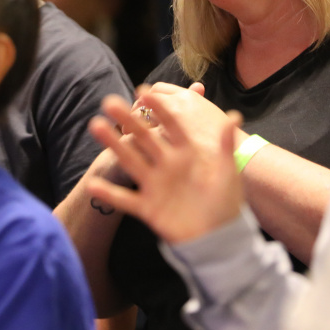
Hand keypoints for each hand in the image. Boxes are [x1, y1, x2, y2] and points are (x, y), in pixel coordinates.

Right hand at [87, 91, 243, 244]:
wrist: (218, 238)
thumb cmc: (227, 202)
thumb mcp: (228, 172)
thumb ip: (226, 145)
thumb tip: (236, 115)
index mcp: (186, 154)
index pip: (170, 125)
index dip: (159, 109)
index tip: (144, 91)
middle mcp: (167, 165)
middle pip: (144, 138)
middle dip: (128, 120)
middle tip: (110, 102)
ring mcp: (155, 185)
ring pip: (131, 161)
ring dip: (113, 145)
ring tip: (96, 126)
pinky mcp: (148, 208)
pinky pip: (125, 200)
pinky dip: (109, 194)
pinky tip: (93, 185)